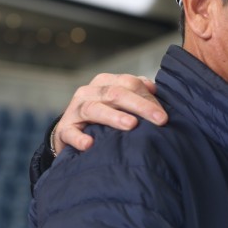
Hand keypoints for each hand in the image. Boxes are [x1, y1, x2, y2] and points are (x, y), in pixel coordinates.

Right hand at [52, 73, 167, 154]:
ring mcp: (74, 110)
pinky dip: (79, 138)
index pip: (130, 83)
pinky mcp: (64, 130)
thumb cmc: (105, 117)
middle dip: (141, 106)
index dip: (148, 97)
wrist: (72, 133)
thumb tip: (154, 89)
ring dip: (113, 116)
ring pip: (94, 109)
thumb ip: (138, 93)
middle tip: (160, 120)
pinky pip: (70, 133)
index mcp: (106, 82)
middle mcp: (89, 92)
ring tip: (131, 125)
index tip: (164, 115)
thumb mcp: (121, 102)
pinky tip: (89, 144)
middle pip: (116, 94)